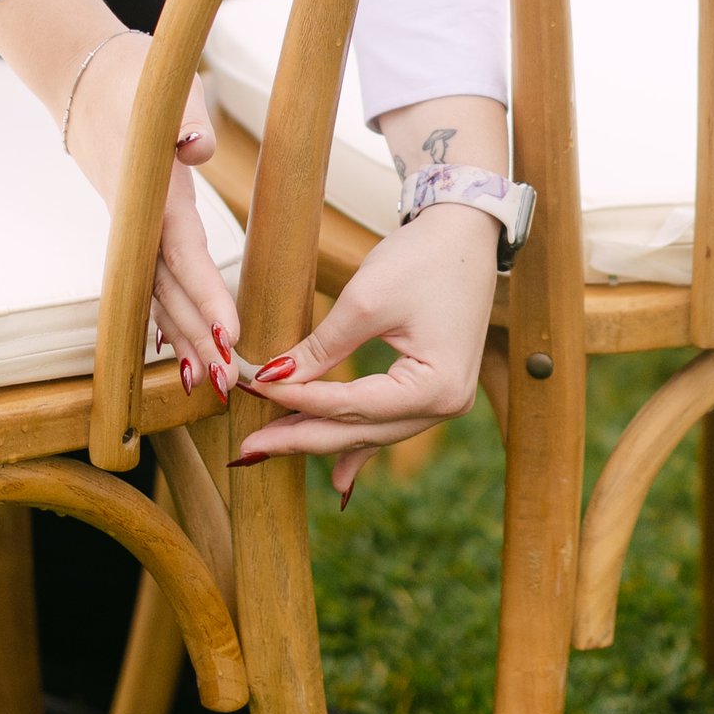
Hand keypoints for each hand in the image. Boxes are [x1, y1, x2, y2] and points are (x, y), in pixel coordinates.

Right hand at [62, 28, 239, 392]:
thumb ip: (189, 118)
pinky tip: (170, 349)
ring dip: (177, 338)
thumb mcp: (168, 87)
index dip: (204, 297)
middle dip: (194, 338)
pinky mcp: (128, 226)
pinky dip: (157, 316)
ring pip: (153, 292)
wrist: (83, 76)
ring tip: (204, 384)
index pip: (182, 254)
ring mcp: (128, 226)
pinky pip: (143, 280)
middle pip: (166, 289)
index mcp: (153, 191)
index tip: (227, 337)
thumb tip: (200, 146)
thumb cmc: (136, 79)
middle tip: (227, 385)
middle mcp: (136, 218)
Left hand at [233, 198, 499, 501]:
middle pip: (359, 431)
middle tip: (247, 447)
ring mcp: (444, 402)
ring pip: (369, 431)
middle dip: (300, 437)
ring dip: (321, 436)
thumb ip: (320, 349)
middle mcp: (445, 405)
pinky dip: (359, 445)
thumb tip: (273, 380)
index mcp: (435, 386)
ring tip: (271, 446)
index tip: (254, 391)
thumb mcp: (365, 301)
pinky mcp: (433, 391)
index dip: (297, 401)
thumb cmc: (423, 258)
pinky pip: (387, 424)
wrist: (466, 233)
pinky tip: (337, 480)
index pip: (350, 405)